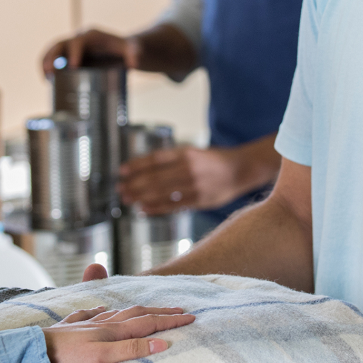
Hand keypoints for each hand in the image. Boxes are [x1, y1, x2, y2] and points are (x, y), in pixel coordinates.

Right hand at [41, 28, 138, 76]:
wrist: (124, 50)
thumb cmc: (128, 49)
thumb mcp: (134, 50)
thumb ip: (135, 53)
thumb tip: (135, 62)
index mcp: (92, 36)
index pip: (79, 42)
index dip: (74, 53)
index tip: (73, 66)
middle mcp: (79, 39)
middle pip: (61, 44)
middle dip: (53, 57)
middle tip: (50, 72)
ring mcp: (73, 48)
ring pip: (53, 51)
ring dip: (46, 62)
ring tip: (45, 78)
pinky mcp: (70, 56)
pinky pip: (54, 59)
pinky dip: (48, 67)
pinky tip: (47, 81)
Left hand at [42, 305, 194, 362]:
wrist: (30, 356)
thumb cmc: (65, 361)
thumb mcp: (102, 358)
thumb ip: (132, 350)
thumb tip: (163, 343)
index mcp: (112, 331)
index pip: (147, 323)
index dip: (170, 321)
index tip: (191, 317)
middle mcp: (100, 323)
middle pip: (135, 314)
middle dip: (159, 312)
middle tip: (179, 309)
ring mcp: (84, 324)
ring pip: (116, 312)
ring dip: (135, 310)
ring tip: (147, 307)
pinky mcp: (68, 329)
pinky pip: (88, 314)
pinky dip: (99, 311)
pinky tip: (101, 309)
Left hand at [118, 145, 242, 214]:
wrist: (241, 170)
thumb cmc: (214, 161)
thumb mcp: (194, 153)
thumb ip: (173, 160)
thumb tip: (145, 170)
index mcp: (186, 154)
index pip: (155, 159)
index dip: (137, 166)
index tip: (122, 171)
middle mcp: (189, 169)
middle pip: (156, 178)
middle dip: (135, 184)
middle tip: (120, 189)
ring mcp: (195, 186)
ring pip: (162, 193)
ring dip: (141, 197)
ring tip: (128, 199)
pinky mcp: (200, 200)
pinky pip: (174, 206)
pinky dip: (156, 208)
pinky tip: (144, 209)